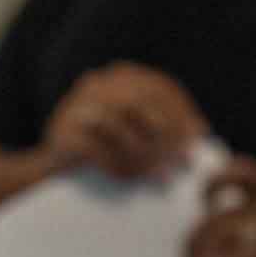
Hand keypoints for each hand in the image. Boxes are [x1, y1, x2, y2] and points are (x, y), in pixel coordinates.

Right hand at [42, 63, 206, 184]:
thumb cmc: (108, 152)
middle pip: (139, 103)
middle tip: (184, 164)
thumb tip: (200, 130)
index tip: (199, 137)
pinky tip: (127, 180)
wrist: (55, 172)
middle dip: (167, 136)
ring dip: (143, 154)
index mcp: (119, 76)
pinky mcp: (60, 134)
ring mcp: (74, 107)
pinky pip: (93, 148)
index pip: (158, 87)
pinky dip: (114, 165)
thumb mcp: (140, 134)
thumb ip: (167, 128)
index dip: (182, 112)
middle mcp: (96, 85)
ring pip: (116, 123)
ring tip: (161, 178)